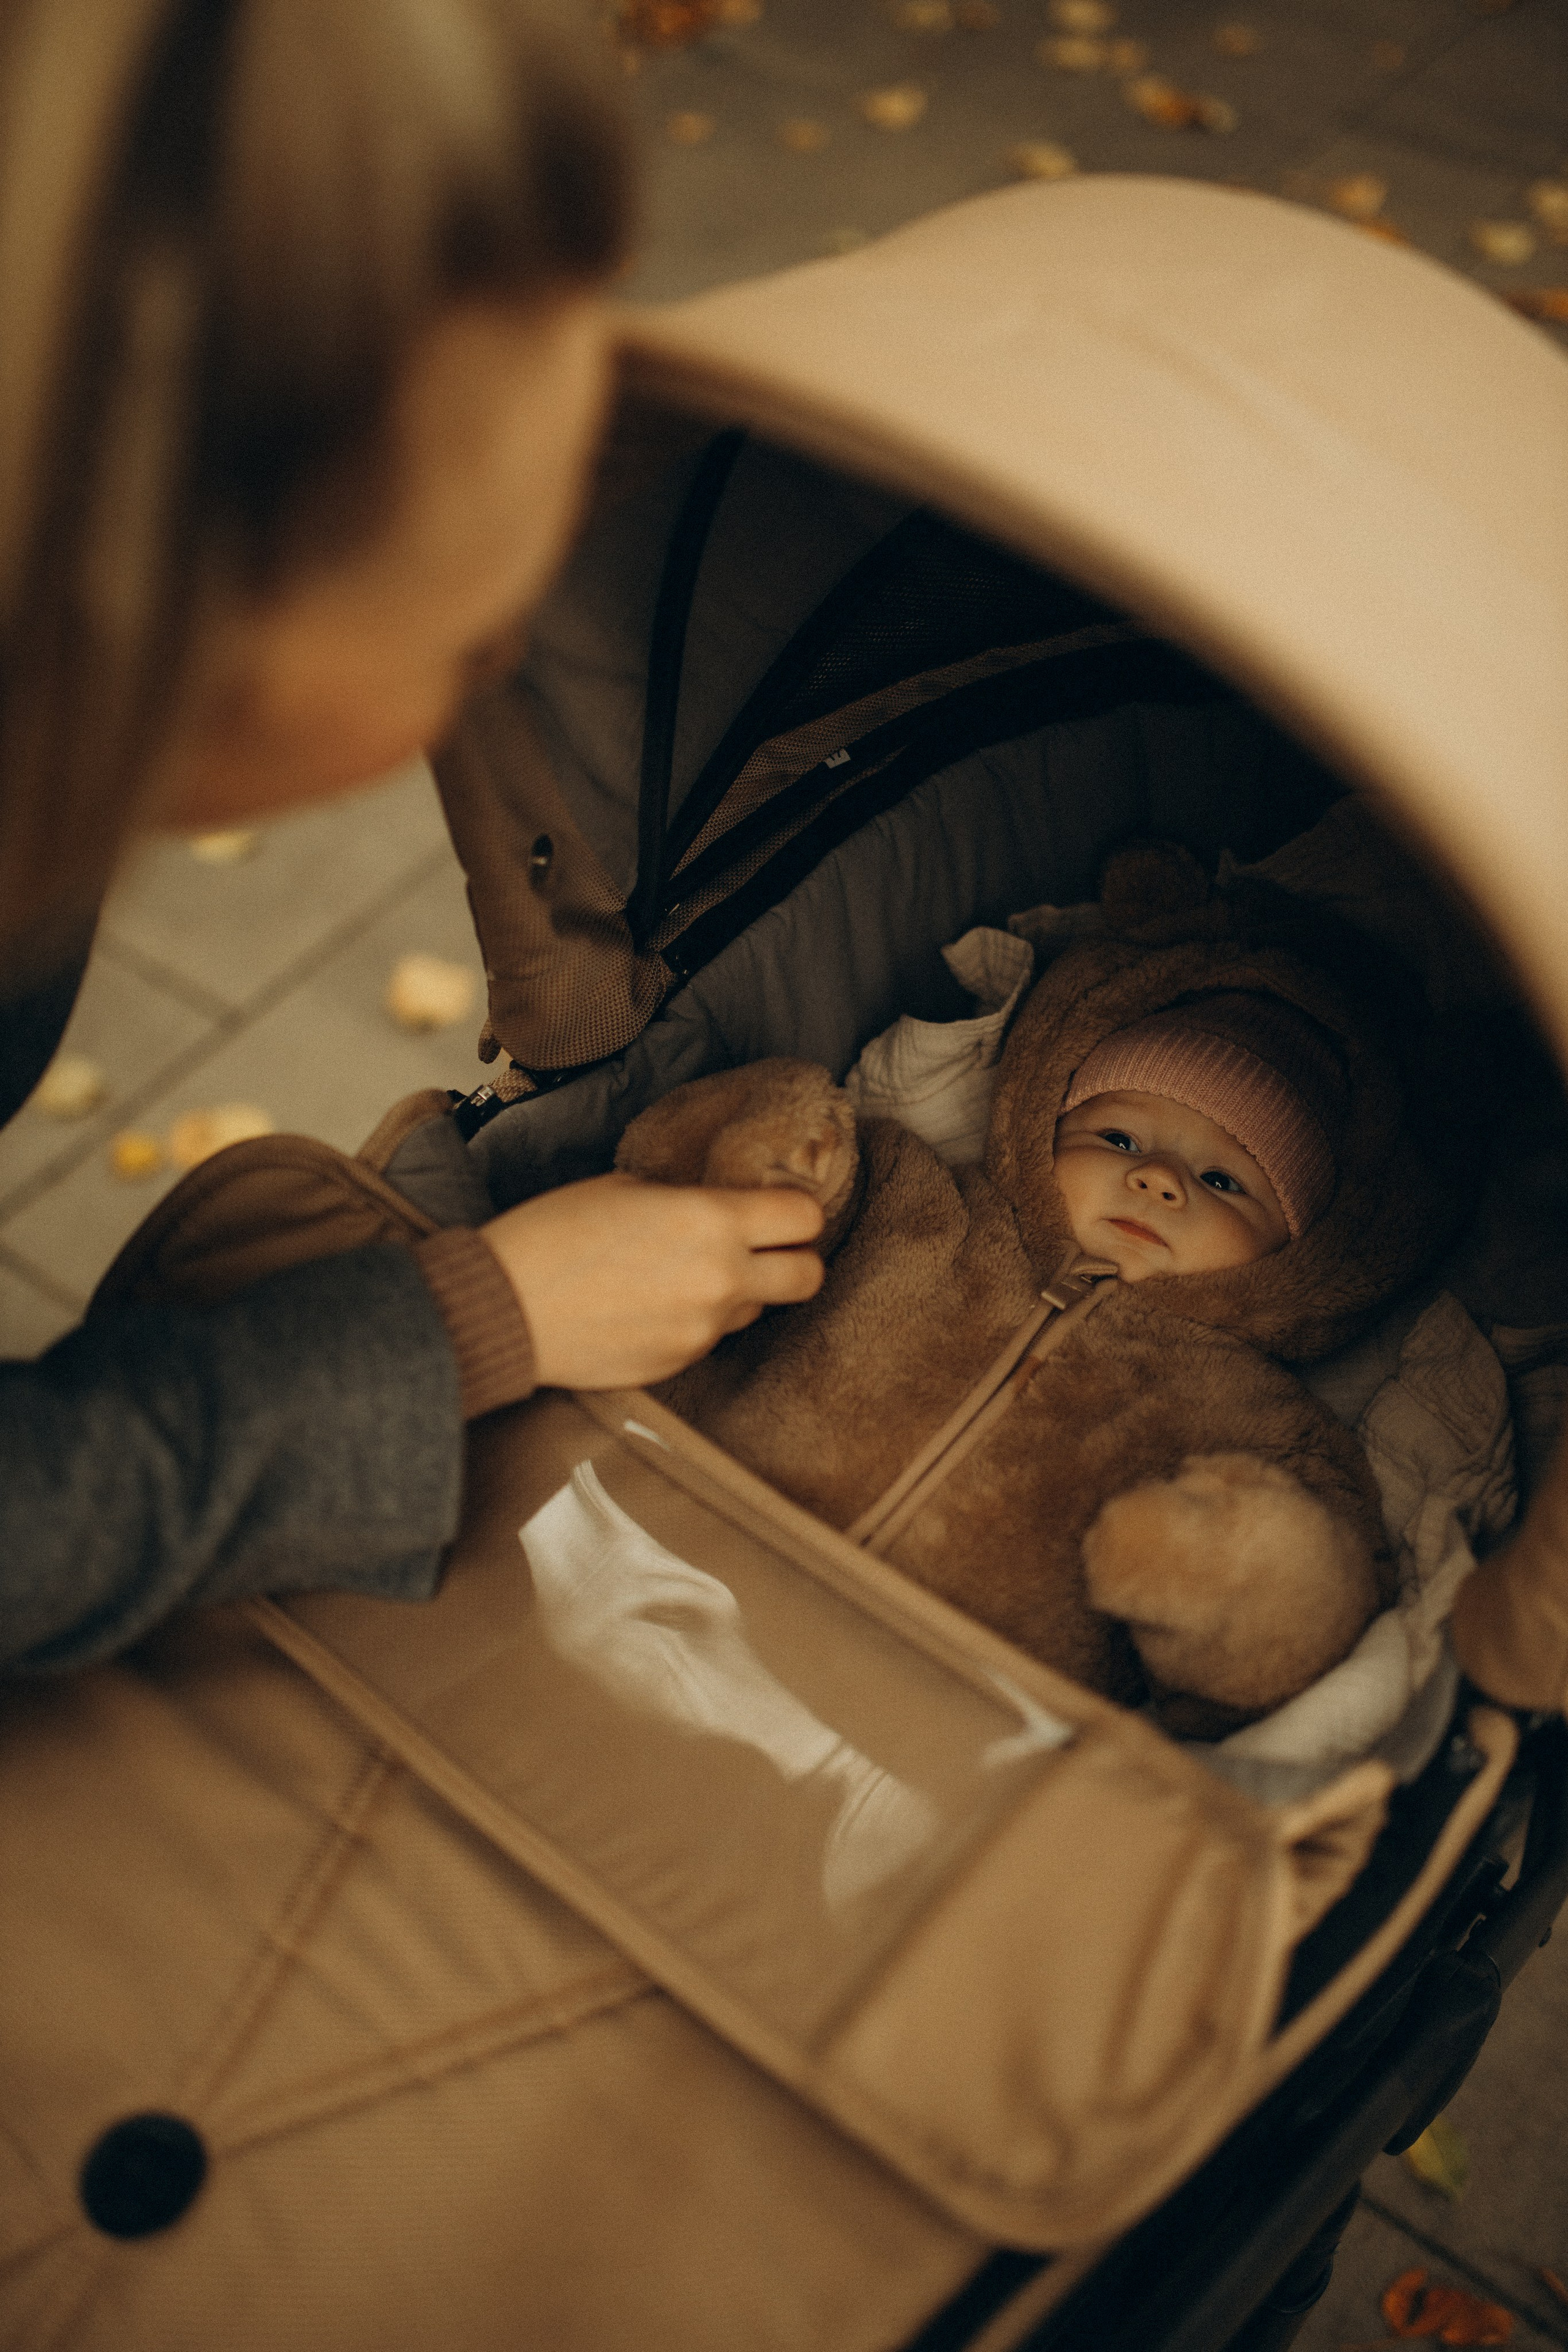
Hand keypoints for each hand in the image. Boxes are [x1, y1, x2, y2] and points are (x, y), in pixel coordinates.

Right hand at [480, 1170, 825, 1388]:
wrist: (504, 1306)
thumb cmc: (554, 1233)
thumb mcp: (627, 1186)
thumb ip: (688, 1200)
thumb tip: (717, 1208)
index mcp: (712, 1221)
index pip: (804, 1217)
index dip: (798, 1211)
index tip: (781, 1210)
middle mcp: (721, 1279)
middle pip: (809, 1277)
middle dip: (797, 1260)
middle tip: (767, 1250)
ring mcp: (703, 1330)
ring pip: (755, 1310)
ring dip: (737, 1293)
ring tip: (681, 1277)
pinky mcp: (679, 1364)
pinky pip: (709, 1338)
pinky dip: (693, 1322)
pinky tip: (648, 1307)